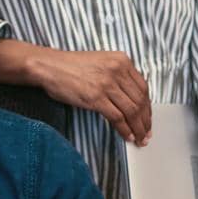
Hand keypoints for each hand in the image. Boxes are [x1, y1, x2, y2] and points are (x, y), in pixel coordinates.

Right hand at [32, 49, 151, 144]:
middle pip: (140, 100)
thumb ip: (118, 76)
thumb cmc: (71, 66)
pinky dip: (125, 130)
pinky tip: (127, 136)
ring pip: (132, 111)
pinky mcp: (96, 97)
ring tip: (139, 138)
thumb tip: (130, 100)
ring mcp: (107, 84)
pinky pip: (117, 117)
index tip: (148, 118)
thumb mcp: (101, 63)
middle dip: (145, 121)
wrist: (49, 66)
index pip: (143, 87)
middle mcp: (117, 70)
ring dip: (138, 128)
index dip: (148, 107)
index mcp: (121, 60)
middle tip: (146, 133)